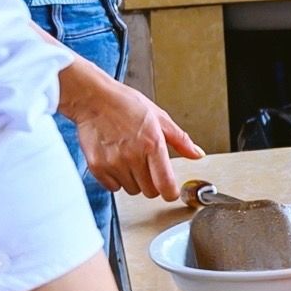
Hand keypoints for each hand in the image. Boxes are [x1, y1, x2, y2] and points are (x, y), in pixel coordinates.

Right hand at [60, 62, 200, 199]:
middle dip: (152, 183)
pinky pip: (113, 188)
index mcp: (152, 144)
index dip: (171, 192)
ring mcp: (114, 163)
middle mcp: (133, 156)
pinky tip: (116, 162)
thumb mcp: (159, 117)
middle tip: (146, 165)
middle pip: (150, 191)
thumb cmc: (125, 104)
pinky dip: (116, 179)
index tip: (170, 189)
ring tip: (129, 159)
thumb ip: (180, 139)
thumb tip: (197, 154)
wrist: (93, 99)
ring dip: (134, 180)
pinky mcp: (97, 166)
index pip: (166, 185)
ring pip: (132, 190)